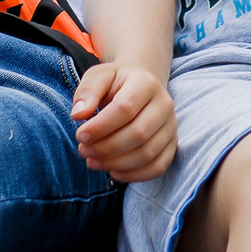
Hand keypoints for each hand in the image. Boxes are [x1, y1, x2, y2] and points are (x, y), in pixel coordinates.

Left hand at [72, 62, 175, 182]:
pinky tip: (113, 172)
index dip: (101, 126)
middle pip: (138, 134)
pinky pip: (158, 167)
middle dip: (106, 148)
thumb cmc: (116, 82)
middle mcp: (164, 105)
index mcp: (146, 83)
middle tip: (83, 150)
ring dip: (116, 163)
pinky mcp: (172, 144)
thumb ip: (87, 92)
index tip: (80, 135)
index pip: (126, 108)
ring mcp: (171, 126)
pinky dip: (134, 175)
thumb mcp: (98, 76)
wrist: (141, 84)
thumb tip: (78, 115)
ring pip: (148, 153)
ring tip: (92, 161)